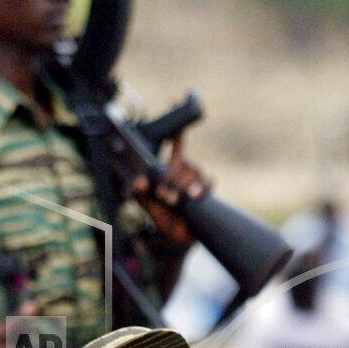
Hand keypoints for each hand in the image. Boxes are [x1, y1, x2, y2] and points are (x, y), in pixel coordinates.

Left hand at [132, 133, 210, 249]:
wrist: (178, 241)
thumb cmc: (163, 221)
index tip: (175, 106)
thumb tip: (140, 180)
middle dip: (172, 179)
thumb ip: (141, 194)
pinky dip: (201, 188)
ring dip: (183, 185)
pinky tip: (194, 197)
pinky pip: (208, 182)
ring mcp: (196, 182)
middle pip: (184, 162)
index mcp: (170, 171)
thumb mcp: (148, 207)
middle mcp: (185, 173)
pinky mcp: (206, 192)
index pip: (176, 144)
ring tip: (177, 201)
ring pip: (194, 171)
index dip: (177, 129)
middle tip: (163, 196)